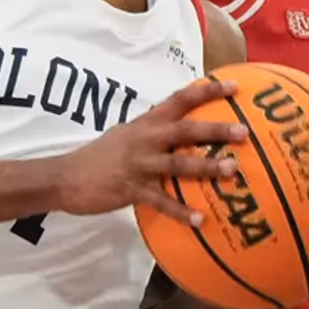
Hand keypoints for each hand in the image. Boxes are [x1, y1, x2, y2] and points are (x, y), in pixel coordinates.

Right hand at [56, 79, 246, 225]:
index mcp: (144, 124)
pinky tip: (201, 221)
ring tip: (233, 172)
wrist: (64, 178)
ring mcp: (139, 165)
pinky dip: (182, 213)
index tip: (234, 86)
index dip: (207, 91)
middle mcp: (145, 140)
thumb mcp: (124, 135)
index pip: (179, 100)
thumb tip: (178, 126)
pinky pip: (162, 202)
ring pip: (179, 164)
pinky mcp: (132, 190)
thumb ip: (150, 130)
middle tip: (244, 132)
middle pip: (185, 130)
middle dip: (216, 129)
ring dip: (207, 167)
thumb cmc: (97, 157)